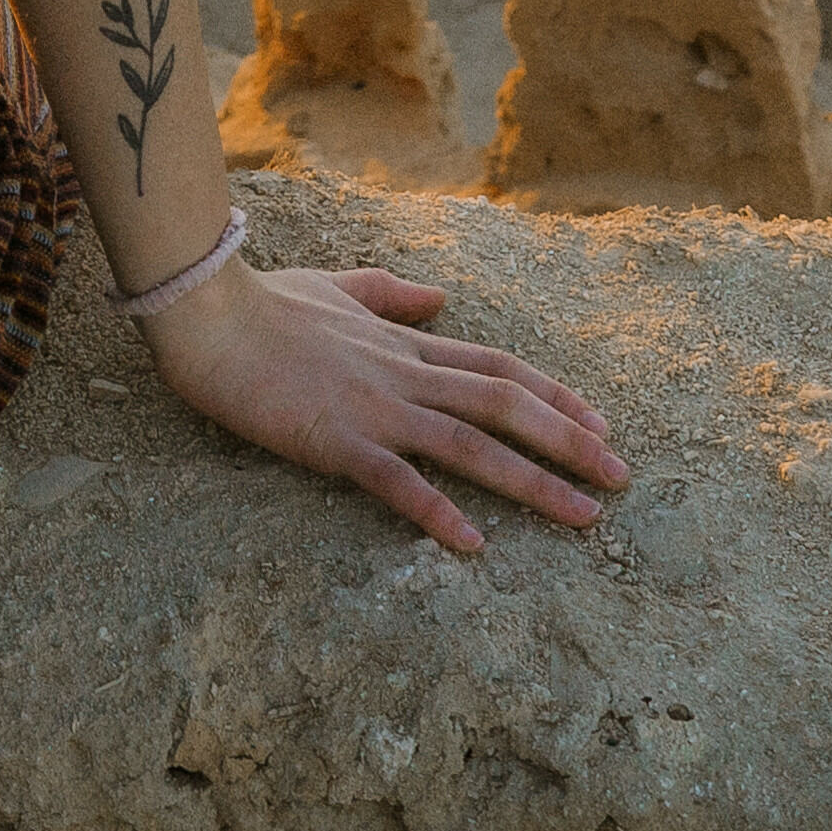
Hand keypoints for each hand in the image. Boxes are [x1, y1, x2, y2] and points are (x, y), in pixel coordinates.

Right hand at [138, 252, 627, 554]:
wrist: (210, 315)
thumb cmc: (265, 302)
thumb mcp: (338, 286)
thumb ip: (392, 294)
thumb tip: (440, 300)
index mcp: (406, 345)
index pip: (498, 367)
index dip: (554, 395)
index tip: (600, 423)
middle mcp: (405, 375)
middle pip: (505, 405)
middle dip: (570, 442)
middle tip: (621, 478)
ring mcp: (375, 408)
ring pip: (471, 445)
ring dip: (534, 482)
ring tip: (584, 517)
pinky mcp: (336, 440)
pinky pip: (397, 482)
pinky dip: (439, 512)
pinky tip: (474, 544)